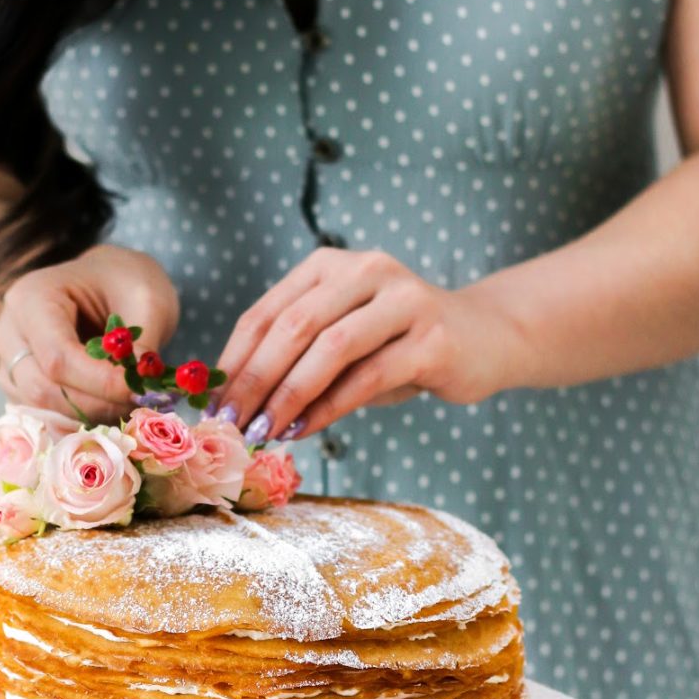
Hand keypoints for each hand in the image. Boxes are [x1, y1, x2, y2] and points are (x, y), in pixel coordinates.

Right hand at [0, 244, 179, 421]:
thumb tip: (140, 385)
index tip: (139, 391)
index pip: (57, 356)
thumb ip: (143, 344)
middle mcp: (8, 332)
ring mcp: (8, 362)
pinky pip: (44, 417)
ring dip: (89, 417)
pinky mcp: (19, 386)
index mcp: (31, 298)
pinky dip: (80, 421)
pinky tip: (111, 411)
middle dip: (95, 405)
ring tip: (129, 405)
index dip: (98, 383)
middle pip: (42, 389)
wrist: (107, 282)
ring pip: (41, 409)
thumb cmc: (123, 282)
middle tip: (140, 404)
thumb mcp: (147, 299)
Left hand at [213, 249, 524, 438]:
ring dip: (289, 396)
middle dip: (255, 379)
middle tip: (230, 423)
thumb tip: (237, 404)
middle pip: (294, 326)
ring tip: (264, 430)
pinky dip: (330, 408)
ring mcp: (404, 300)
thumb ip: (297, 360)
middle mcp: (367, 270)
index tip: (211, 405)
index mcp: (331, 266)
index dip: (234, 360)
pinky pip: (368, 377)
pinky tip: (307, 431)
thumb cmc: (400, 346)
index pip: (267, 312)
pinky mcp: (432, 339)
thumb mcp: (343, 344)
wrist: (486, 338)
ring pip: (330, 348)